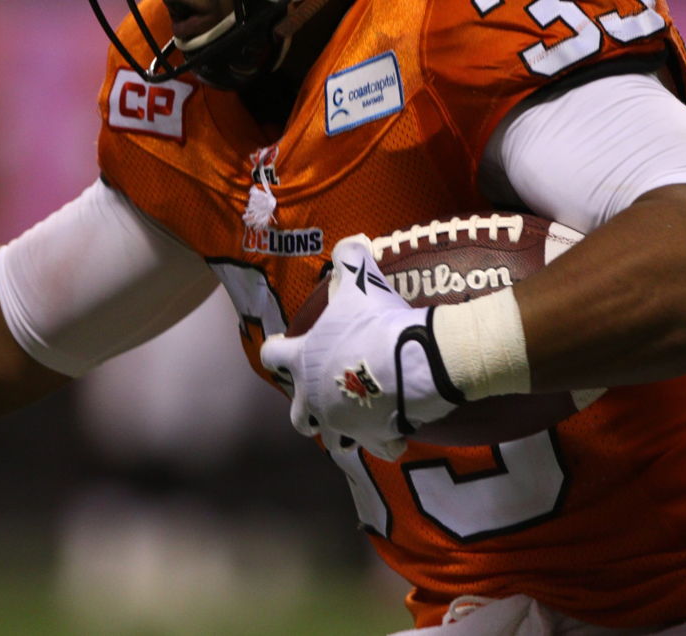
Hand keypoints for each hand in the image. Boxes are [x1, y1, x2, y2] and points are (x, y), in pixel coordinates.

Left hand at [260, 235, 463, 459]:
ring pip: (333, 437)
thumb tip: (350, 241)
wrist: (414, 362)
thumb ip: (349, 259)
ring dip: (341, 428)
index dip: (275, 349)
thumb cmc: (377, 323)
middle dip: (304, 407)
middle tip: (318, 393)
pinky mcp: (375, 439)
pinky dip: (385, 439)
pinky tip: (395, 430)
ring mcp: (343, 424)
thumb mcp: (361, 281)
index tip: (280, 345)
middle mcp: (314, 400)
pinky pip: (379, 445)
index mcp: (303, 363)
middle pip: (297, 416)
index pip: (272, 357)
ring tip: (356, 415)